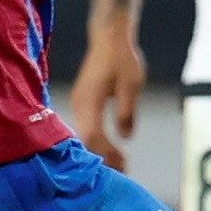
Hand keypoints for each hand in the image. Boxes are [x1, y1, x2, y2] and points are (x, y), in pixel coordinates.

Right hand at [68, 31, 146, 170]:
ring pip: (85, 135)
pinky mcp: (83, 102)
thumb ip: (127, 112)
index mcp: (90, 101)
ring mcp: (79, 103)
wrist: (109, 38)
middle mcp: (80, 104)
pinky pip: (87, 127)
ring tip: (119, 165)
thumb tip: (125, 138)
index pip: (94, 136)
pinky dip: (98, 141)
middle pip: (86, 140)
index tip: (123, 165)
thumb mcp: (131, 85)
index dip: (106, 153)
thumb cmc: (122, 59)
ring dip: (100, 151)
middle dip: (103, 158)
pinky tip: (111, 149)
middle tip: (122, 172)